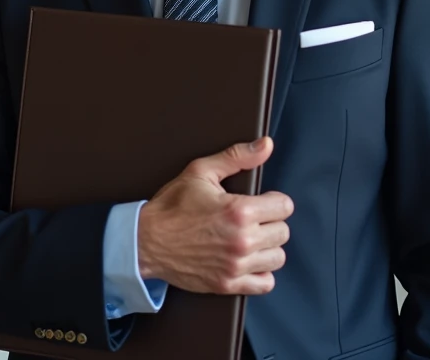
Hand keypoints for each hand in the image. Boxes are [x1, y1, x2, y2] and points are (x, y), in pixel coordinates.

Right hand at [136, 136, 292, 295]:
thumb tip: (265, 145)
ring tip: (251, 239)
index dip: (274, 200)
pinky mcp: (228, 284)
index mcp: (239, 211)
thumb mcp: (201, 172)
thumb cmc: (170, 207)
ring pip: (277, 257)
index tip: (262, 202)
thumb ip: (237, 157)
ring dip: (268, 248)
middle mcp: (242, 240)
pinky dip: (261, 273)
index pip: (284, 206)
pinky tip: (249, 261)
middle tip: (253, 219)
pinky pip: (265, 283)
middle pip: (283, 232)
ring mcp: (236, 265)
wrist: (145, 241)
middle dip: (271, 222)